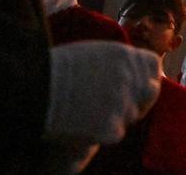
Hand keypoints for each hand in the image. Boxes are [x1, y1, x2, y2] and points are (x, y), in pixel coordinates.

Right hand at [43, 41, 161, 146]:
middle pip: (150, 92)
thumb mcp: (91, 53)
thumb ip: (116, 62)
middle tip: (120, 108)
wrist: (33, 88)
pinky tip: (83, 124)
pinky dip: (102, 133)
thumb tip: (130, 72)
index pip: (153, 65)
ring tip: (89, 112)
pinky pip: (116, 133)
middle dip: (140, 101)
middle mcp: (129, 76)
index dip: (147, 77)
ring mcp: (122, 101)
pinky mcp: (112, 125)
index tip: (140, 86)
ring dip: (117, 117)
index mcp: (124, 55)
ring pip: (131, 115)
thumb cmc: (54, 70)